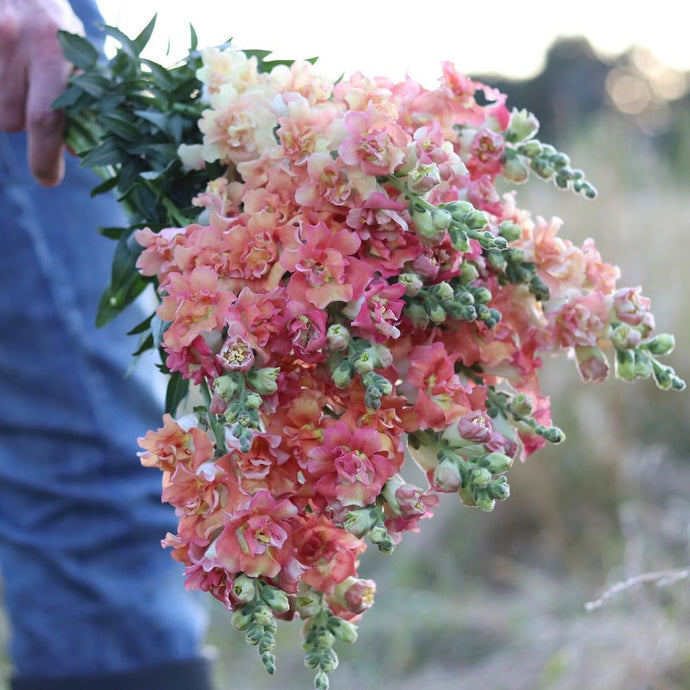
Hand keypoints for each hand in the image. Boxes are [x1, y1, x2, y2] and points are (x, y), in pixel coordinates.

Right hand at [0, 0, 83, 185]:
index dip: (45, 156)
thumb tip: (81, 152)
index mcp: (53, 47)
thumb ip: (83, 102)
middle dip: (20, 121)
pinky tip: (3, 69)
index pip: (45, 118)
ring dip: (2, 104)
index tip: (48, 179)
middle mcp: (14, 37)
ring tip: (13, 73)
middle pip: (10, 119)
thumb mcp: (76, 54)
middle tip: (28, 93)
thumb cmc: (51, 23)